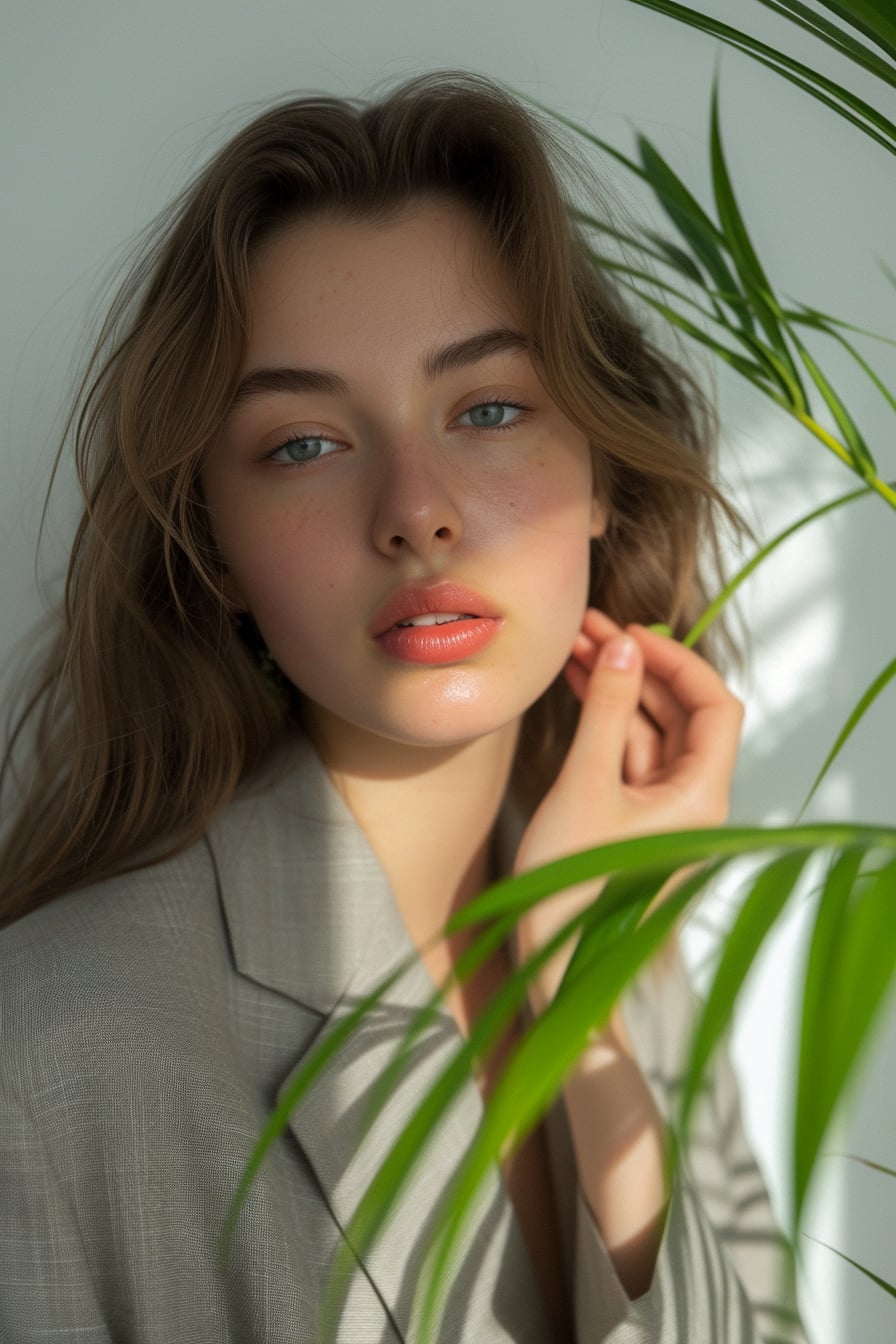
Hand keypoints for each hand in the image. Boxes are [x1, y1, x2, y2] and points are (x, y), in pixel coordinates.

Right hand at [514, 608, 742, 1015]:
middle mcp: (692, 802)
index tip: (632, 632)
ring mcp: (660, 810)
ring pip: (648, 731)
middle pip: (679, 714)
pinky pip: (625, 755)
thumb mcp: (585, 786)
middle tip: (588, 629)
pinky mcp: (629, 817)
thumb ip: (606, 710)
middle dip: (637, 666)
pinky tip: (577, 686)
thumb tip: (624, 647)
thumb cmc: (571, 891)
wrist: (553, 965)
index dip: (678, 660)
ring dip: (615, 688)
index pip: (716, 707)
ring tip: (573, 648)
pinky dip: (603, 720)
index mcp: (702, 798)